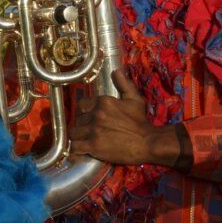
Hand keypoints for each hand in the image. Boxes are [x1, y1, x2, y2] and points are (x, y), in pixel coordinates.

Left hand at [69, 70, 186, 167]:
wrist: (147, 142)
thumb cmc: (141, 121)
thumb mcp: (135, 99)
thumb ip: (124, 84)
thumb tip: (116, 71)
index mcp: (103, 101)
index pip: (82, 104)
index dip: (85, 112)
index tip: (90, 118)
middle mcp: (96, 114)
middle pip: (77, 120)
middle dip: (82, 125)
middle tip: (89, 131)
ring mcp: (93, 130)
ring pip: (74, 133)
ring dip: (78, 137)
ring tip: (85, 141)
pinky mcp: (93, 146)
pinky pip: (75, 147)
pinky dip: (76, 150)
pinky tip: (81, 151)